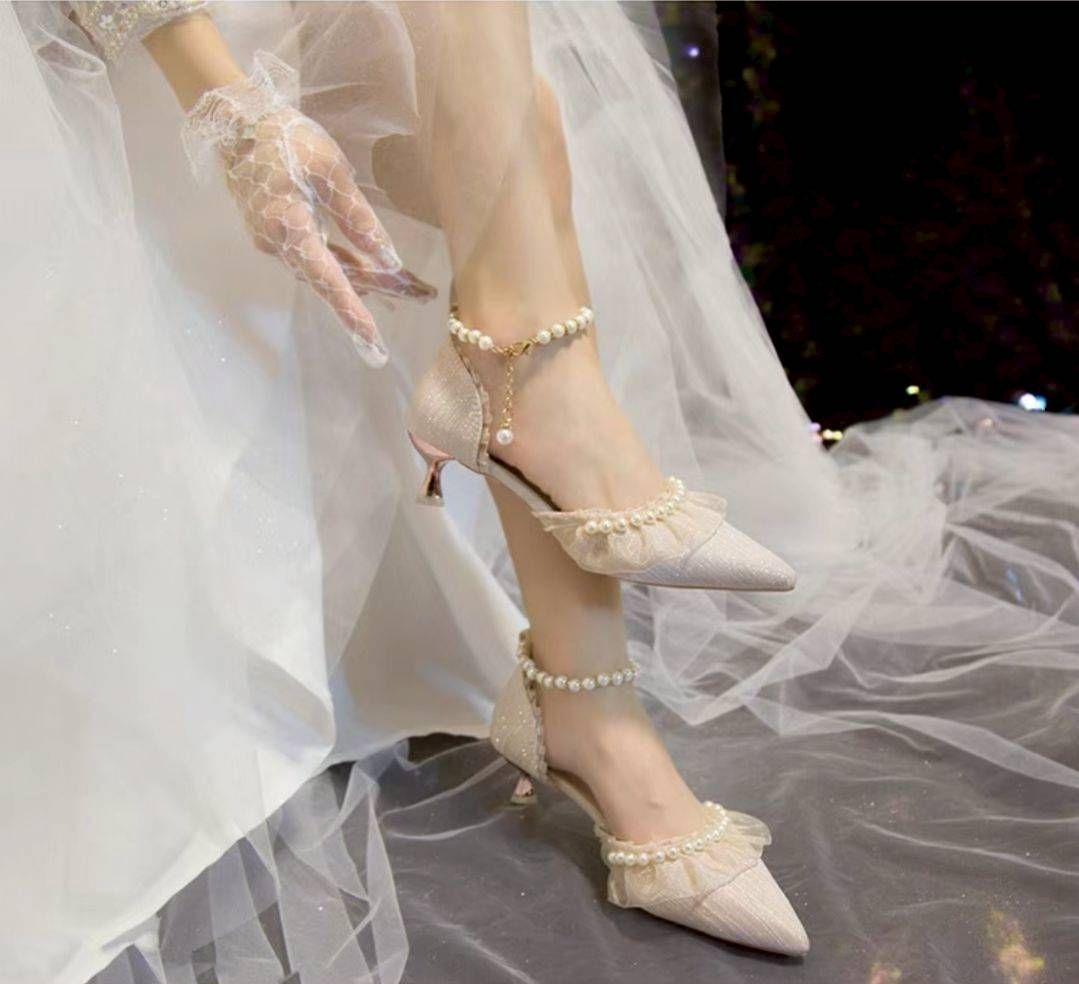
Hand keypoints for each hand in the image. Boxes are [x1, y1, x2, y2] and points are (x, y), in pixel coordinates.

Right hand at [183, 54, 434, 365]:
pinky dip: (347, 267)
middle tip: (423, 295)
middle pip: (336, 279)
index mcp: (289, 227)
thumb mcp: (330, 170)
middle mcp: (279, 246)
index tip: (373, 342)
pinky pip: (318, 260)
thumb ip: (358, 217)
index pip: (328, 280)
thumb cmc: (286, 139)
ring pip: (329, 272)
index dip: (352, 313)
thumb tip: (388, 259)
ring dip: (369, 280)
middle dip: (381, 289)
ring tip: (412, 286)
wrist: (236, 124)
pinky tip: (374, 274)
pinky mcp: (279, 238)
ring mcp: (276, 244)